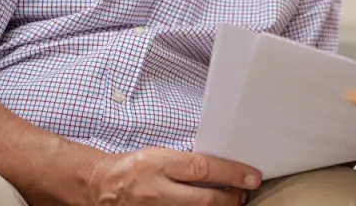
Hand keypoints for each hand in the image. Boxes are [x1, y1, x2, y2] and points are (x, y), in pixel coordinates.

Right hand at [85, 147, 260, 204]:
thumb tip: (225, 168)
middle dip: (231, 199)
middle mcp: (157, 190)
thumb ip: (189, 162)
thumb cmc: (137, 167)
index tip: (253, 176)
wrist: (103, 186)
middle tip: (244, 194)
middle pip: (204, 201)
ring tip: (231, 203)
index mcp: (160, 164)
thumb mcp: (162, 154)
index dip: (231, 173)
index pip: (202, 168)